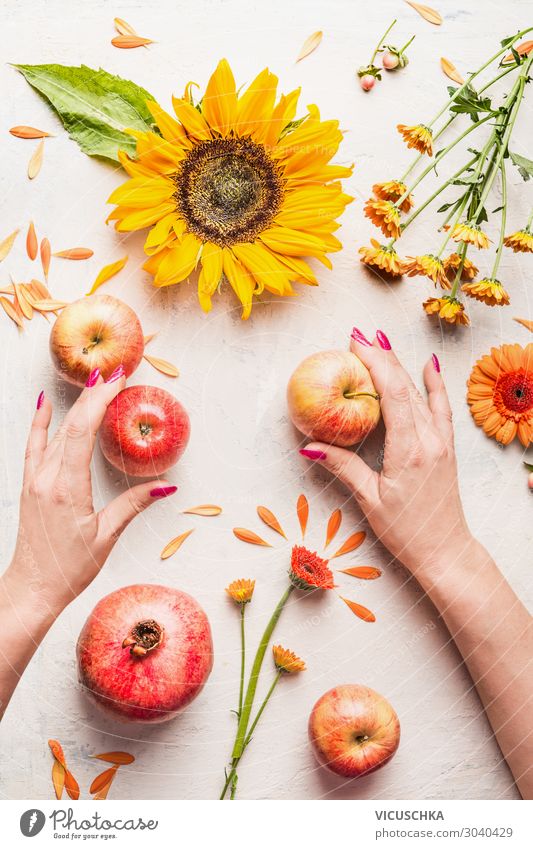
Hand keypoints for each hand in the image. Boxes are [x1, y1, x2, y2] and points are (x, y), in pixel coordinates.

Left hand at [6, 370, 176, 617]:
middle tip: (116, 373)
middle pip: (71, 424)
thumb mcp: (106, 536)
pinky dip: (41, 422)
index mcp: (67, 488)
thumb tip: (164, 486)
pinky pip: (35, 445)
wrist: (32, 588)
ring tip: (95, 382)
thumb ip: (133, 505)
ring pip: (56, 432)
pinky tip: (45, 404)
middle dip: (95, 395)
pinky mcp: (29, 485)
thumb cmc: (68, 568)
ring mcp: (35, 480)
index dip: (101, 400)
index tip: (118, 379)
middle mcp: (47, 478)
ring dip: (77, 405)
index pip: (83, 430)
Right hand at [301, 328, 473, 579]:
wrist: (446, 551)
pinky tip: (429, 365)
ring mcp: (441, 441)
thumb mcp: (370, 499)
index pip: (392, 393)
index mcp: (409, 450)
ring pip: (420, 393)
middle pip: (404, 387)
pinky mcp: (446, 447)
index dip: (374, 363)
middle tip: (358, 336)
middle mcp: (429, 439)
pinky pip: (441, 407)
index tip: (355, 343)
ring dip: (400, 365)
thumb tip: (308, 445)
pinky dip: (434, 384)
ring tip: (381, 341)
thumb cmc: (407, 532)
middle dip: (381, 357)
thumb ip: (343, 467)